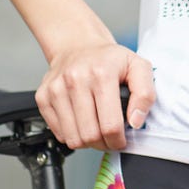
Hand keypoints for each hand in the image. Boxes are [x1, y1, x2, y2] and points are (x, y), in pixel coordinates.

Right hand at [36, 41, 154, 150]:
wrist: (78, 45)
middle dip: (104, 144)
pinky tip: (81, 121)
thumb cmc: (109, 59)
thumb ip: (145, 94)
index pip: (110, 125)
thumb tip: (136, 121)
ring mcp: (56, 89)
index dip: (118, 140)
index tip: (121, 140)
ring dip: (87, 142)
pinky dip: (71, 134)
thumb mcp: (138, 67)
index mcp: (102, 74)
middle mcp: (76, 80)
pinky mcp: (43, 97)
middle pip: (90, 135)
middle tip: (110, 137)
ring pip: (72, 139)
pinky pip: (58, 133)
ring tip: (96, 129)